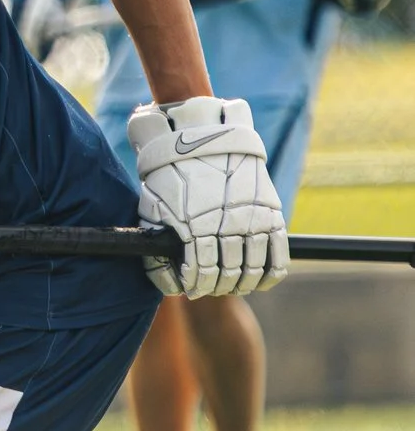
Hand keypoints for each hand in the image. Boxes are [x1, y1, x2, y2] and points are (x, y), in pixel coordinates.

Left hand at [128, 98, 288, 297]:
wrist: (203, 140)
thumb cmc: (171, 179)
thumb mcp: (153, 208)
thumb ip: (158, 244)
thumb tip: (168, 282)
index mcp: (195, 225)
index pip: (200, 270)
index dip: (195, 285)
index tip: (191, 290)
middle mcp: (225, 224)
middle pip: (226, 273)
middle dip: (215, 286)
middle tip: (209, 289)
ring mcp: (251, 219)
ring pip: (252, 268)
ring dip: (242, 283)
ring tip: (232, 287)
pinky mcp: (270, 214)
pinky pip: (278, 254)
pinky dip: (271, 274)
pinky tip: (262, 282)